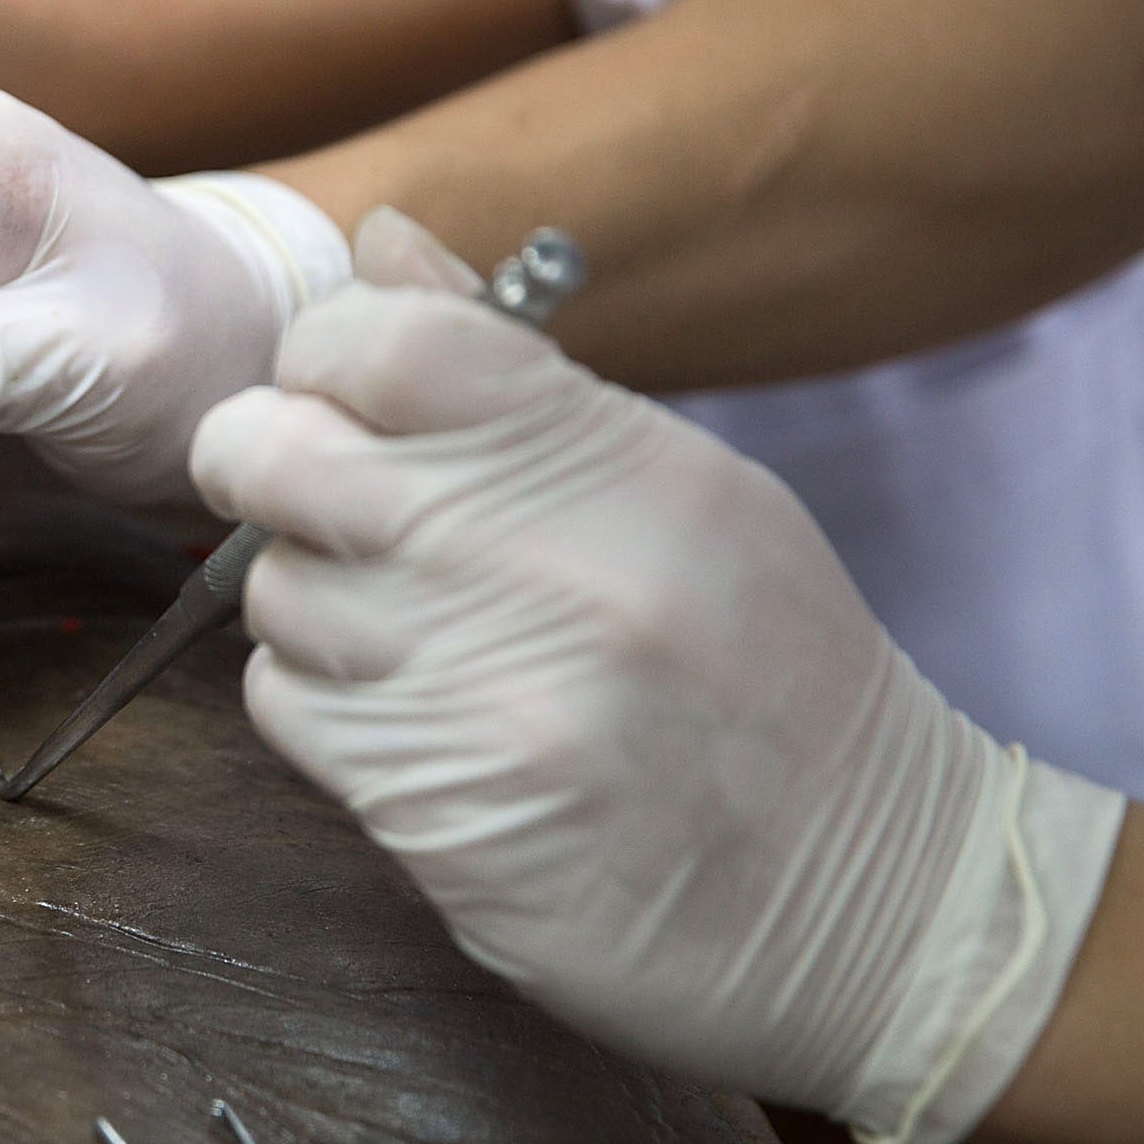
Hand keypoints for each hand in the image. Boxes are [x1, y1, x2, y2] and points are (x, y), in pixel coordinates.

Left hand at [188, 210, 1125, 1143]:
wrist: (880, 899)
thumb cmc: (772, 675)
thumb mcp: (682, 488)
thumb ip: (511, 374)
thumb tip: (378, 244)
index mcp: (609, 456)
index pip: (383, 338)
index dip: (322, 352)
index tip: (335, 389)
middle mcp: (538, 562)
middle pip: (273, 454)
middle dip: (263, 464)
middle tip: (316, 498)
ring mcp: (478, 692)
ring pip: (273, 590)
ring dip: (312, 601)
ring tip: (415, 633)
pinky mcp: (432, 805)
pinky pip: (291, 708)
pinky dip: (327, 706)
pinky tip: (420, 720)